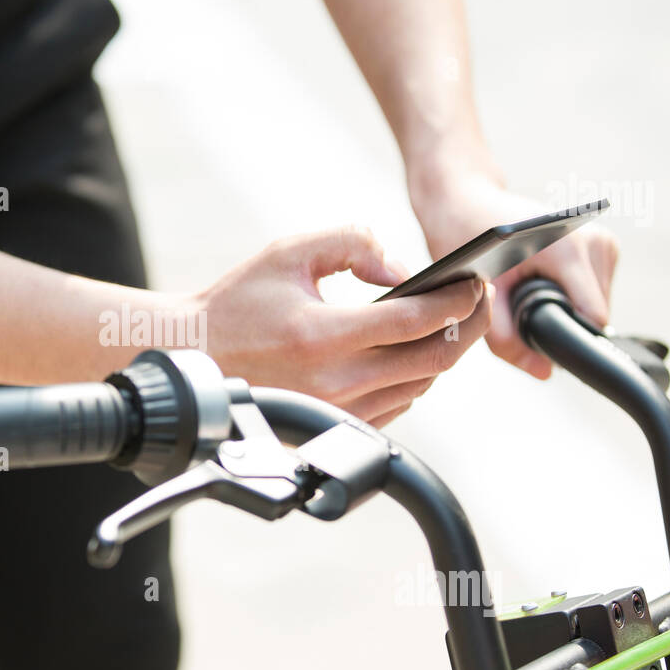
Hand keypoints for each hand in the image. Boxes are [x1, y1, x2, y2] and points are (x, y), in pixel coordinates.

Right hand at [195, 226, 492, 426]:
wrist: (195, 356)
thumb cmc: (239, 303)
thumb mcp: (291, 252)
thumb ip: (353, 244)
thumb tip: (403, 271)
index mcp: (324, 335)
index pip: (416, 321)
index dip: (458, 301)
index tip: (473, 281)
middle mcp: (335, 380)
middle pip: (432, 360)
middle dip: (466, 327)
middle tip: (474, 300)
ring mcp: (337, 409)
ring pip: (419, 386)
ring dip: (441, 352)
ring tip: (446, 321)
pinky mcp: (335, 425)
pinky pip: (397, 405)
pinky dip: (414, 377)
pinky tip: (409, 351)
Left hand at [412, 171, 619, 379]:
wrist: (465, 199)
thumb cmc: (464, 238)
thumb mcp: (477, 294)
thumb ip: (507, 340)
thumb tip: (545, 373)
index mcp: (568, 250)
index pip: (591, 318)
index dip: (566, 338)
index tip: (536, 342)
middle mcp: (594, 241)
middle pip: (595, 314)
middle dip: (560, 323)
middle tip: (519, 308)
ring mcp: (602, 240)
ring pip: (597, 305)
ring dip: (564, 309)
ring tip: (526, 291)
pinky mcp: (602, 244)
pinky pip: (594, 291)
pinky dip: (568, 296)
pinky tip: (539, 283)